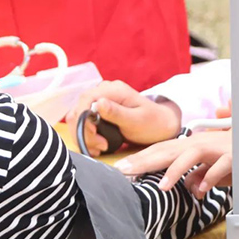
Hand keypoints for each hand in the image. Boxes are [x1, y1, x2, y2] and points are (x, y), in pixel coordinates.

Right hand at [66, 80, 181, 155]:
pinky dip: (86, 137)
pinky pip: (83, 123)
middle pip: (78, 110)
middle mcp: (103, 92)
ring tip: (100, 148)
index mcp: (113, 89)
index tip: (97, 138)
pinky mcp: (98, 112)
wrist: (161, 125)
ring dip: (84, 137)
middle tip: (101, 147)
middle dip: (84, 132)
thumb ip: (117, 113)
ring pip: (77, 118)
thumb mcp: (136, 120)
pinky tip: (98, 146)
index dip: (85, 121)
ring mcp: (99, 101)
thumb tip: (98, 103)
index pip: (85, 100)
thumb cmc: (152, 123)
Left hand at [116, 130, 231, 196]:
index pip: (161, 150)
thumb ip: (199, 176)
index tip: (120, 168)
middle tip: (123, 171)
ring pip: (191, 154)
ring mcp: (216, 149)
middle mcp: (201, 143)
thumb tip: (189, 187)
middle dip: (145, 160)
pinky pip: (219, 166)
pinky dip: (210, 177)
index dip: (141, 158)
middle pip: (168, 149)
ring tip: (162, 187)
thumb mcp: (212, 170)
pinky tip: (201, 191)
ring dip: (175, 170)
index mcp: (192, 145)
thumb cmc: (235, 158)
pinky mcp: (233, 157)